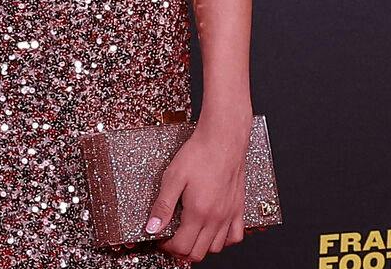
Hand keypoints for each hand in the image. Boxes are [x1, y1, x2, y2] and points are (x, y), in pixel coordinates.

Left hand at [147, 116, 248, 262]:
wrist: (223, 139)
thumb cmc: (199, 153)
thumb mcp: (173, 177)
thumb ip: (163, 206)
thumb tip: (152, 227)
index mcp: (198, 212)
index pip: (182, 246)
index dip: (168, 247)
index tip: (161, 239)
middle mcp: (216, 218)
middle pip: (198, 253)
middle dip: (181, 251)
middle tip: (171, 240)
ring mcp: (229, 214)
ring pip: (216, 248)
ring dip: (201, 247)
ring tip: (189, 235)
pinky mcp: (238, 208)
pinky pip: (235, 236)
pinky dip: (224, 240)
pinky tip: (213, 231)